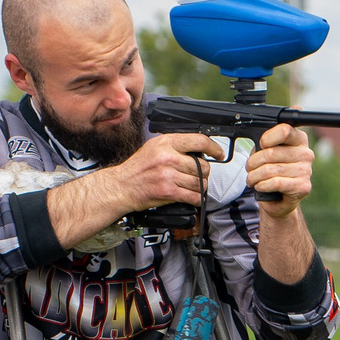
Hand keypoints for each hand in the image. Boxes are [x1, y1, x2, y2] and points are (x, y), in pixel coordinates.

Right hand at [46, 134, 224, 249]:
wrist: (121, 186)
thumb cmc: (138, 168)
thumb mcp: (154, 148)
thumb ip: (175, 146)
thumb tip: (199, 150)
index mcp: (165, 142)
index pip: (199, 140)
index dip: (214, 148)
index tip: (218, 154)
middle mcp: (168, 157)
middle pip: (202, 166)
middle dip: (203, 173)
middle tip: (195, 175)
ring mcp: (168, 175)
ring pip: (200, 182)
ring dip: (200, 187)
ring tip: (190, 186)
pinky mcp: (169, 192)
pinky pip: (194, 196)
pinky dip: (196, 199)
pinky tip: (191, 197)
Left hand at [247, 123, 314, 218]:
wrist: (279, 197)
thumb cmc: (273, 169)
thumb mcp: (267, 151)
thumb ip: (265, 142)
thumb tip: (257, 139)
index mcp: (299, 139)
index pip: (284, 130)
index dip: (267, 138)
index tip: (261, 145)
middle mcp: (306, 154)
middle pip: (271, 152)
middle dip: (253, 162)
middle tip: (250, 168)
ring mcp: (306, 171)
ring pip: (270, 169)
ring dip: (255, 176)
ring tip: (252, 179)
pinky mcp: (303, 187)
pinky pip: (275, 182)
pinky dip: (262, 185)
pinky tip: (260, 185)